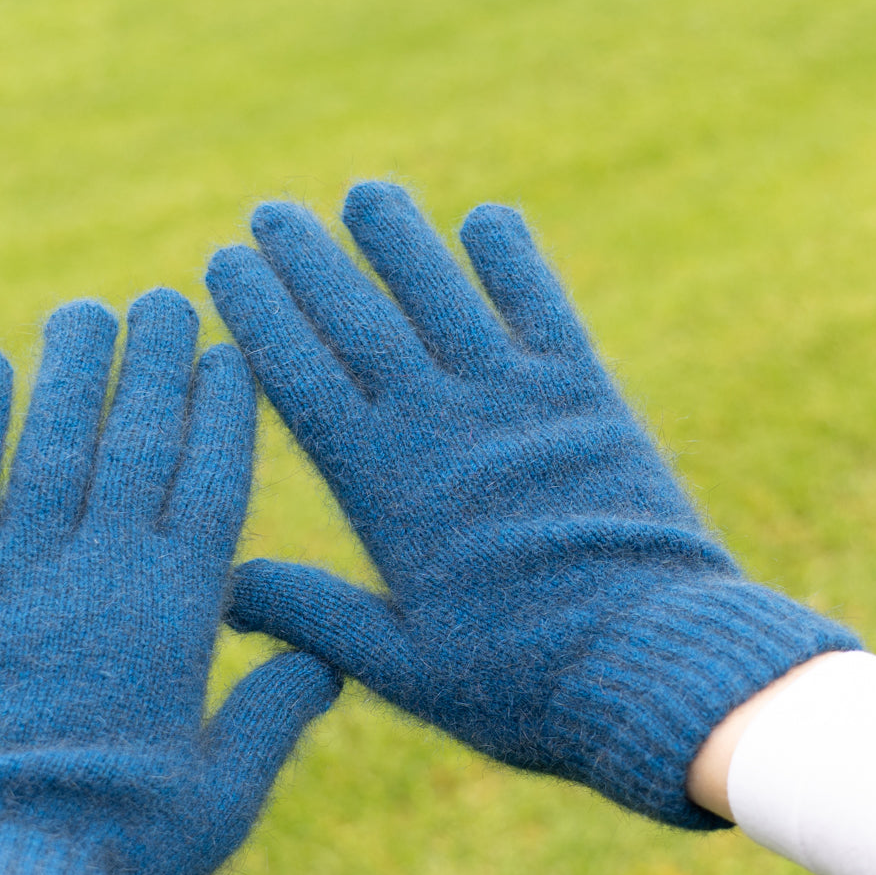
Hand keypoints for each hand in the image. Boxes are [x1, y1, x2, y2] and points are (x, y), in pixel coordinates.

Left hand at [0, 294, 340, 874]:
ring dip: (74, 370)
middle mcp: (103, 571)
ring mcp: (19, 576)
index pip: (215, 480)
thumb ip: (275, 716)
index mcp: (179, 613)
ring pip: (56, 443)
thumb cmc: (122, 854)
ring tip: (88, 311)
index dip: (227, 409)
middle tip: (169, 300)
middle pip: (140, 442)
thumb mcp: (224, 796)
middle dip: (159, 366)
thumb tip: (322, 663)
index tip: (234, 350)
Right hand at [206, 183, 856, 827]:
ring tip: (364, 193)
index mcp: (385, 486)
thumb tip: (227, 586)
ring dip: (400, 239)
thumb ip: (312, 615)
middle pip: (360, 319)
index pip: (301, 376)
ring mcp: (517, 403)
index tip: (223, 262)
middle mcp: (442, 425)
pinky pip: (542, 310)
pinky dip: (514, 261)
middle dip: (308, 259)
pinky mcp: (587, 400)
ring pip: (443, 296)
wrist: (651, 666)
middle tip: (269, 211)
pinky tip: (487, 217)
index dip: (259, 313)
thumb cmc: (518, 681)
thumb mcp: (399, 665)